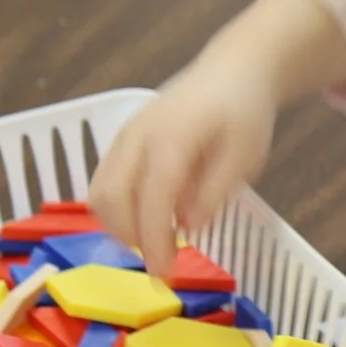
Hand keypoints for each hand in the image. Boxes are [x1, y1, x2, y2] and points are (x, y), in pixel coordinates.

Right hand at [88, 56, 274, 277]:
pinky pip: (104, 180)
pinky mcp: (121, 139)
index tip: (163, 275)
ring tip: (156, 240)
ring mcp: (124, 135)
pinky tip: (148, 216)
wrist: (232, 71)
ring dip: (120, 225)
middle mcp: (137, 136)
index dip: (153, 241)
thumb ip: (214, 191)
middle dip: (131, 237)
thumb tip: (187, 226)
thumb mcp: (246, 156)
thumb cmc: (243, 114)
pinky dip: (117, 207)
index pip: (151, 199)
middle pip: (111, 198)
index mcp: (172, 138)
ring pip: (100, 192)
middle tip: (162, 260)